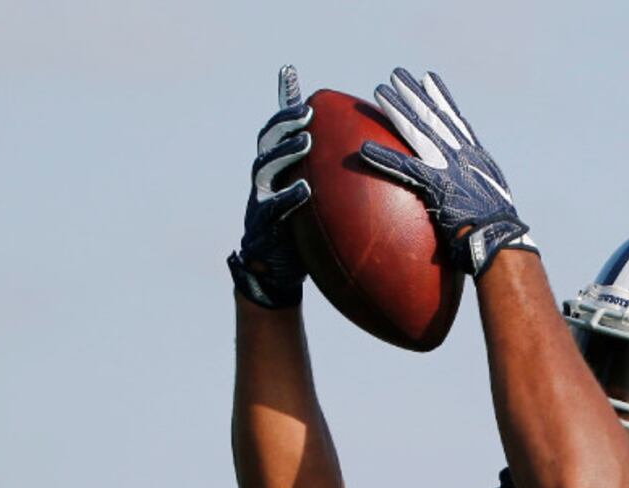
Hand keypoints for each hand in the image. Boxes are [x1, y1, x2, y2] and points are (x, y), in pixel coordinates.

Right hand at [228, 65, 312, 308]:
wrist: (276, 273)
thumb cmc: (301, 232)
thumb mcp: (316, 200)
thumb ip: (330, 177)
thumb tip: (369, 157)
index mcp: (276, 168)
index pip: (277, 127)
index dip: (282, 101)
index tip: (292, 74)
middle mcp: (264, 179)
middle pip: (267, 140)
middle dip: (284, 122)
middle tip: (307, 111)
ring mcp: (259, 200)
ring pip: (265, 167)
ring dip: (285, 152)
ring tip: (305, 141)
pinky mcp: (262, 225)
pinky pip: (273, 208)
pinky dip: (288, 197)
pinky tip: (304, 189)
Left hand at [360, 67, 534, 276]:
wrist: (500, 238)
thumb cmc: (497, 230)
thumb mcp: (492, 203)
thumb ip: (476, 192)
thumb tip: (468, 199)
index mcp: (477, 158)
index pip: (456, 121)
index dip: (442, 99)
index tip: (429, 79)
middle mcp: (463, 155)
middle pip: (434, 117)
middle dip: (414, 93)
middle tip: (397, 74)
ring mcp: (450, 167)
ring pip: (418, 131)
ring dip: (397, 110)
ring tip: (379, 91)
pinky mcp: (437, 184)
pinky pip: (404, 168)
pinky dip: (384, 157)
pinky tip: (364, 148)